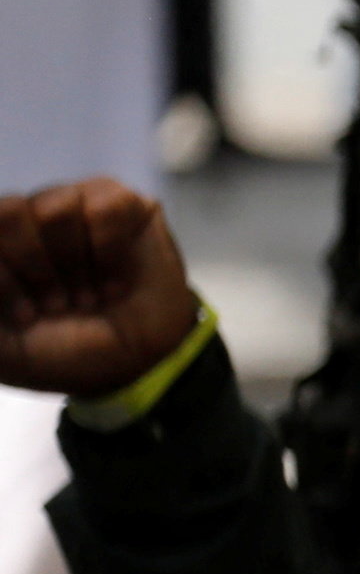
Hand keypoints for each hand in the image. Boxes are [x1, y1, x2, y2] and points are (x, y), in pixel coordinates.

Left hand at [0, 181, 202, 399]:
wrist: (133, 367)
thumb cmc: (60, 354)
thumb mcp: (1, 349)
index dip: (4, 276)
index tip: (23, 317)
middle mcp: (26, 218)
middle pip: (10, 210)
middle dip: (35, 267)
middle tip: (55, 305)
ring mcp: (73, 205)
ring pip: (58, 207)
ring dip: (76, 266)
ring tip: (88, 297)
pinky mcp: (123, 207)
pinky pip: (107, 208)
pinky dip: (111, 253)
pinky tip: (115, 282)